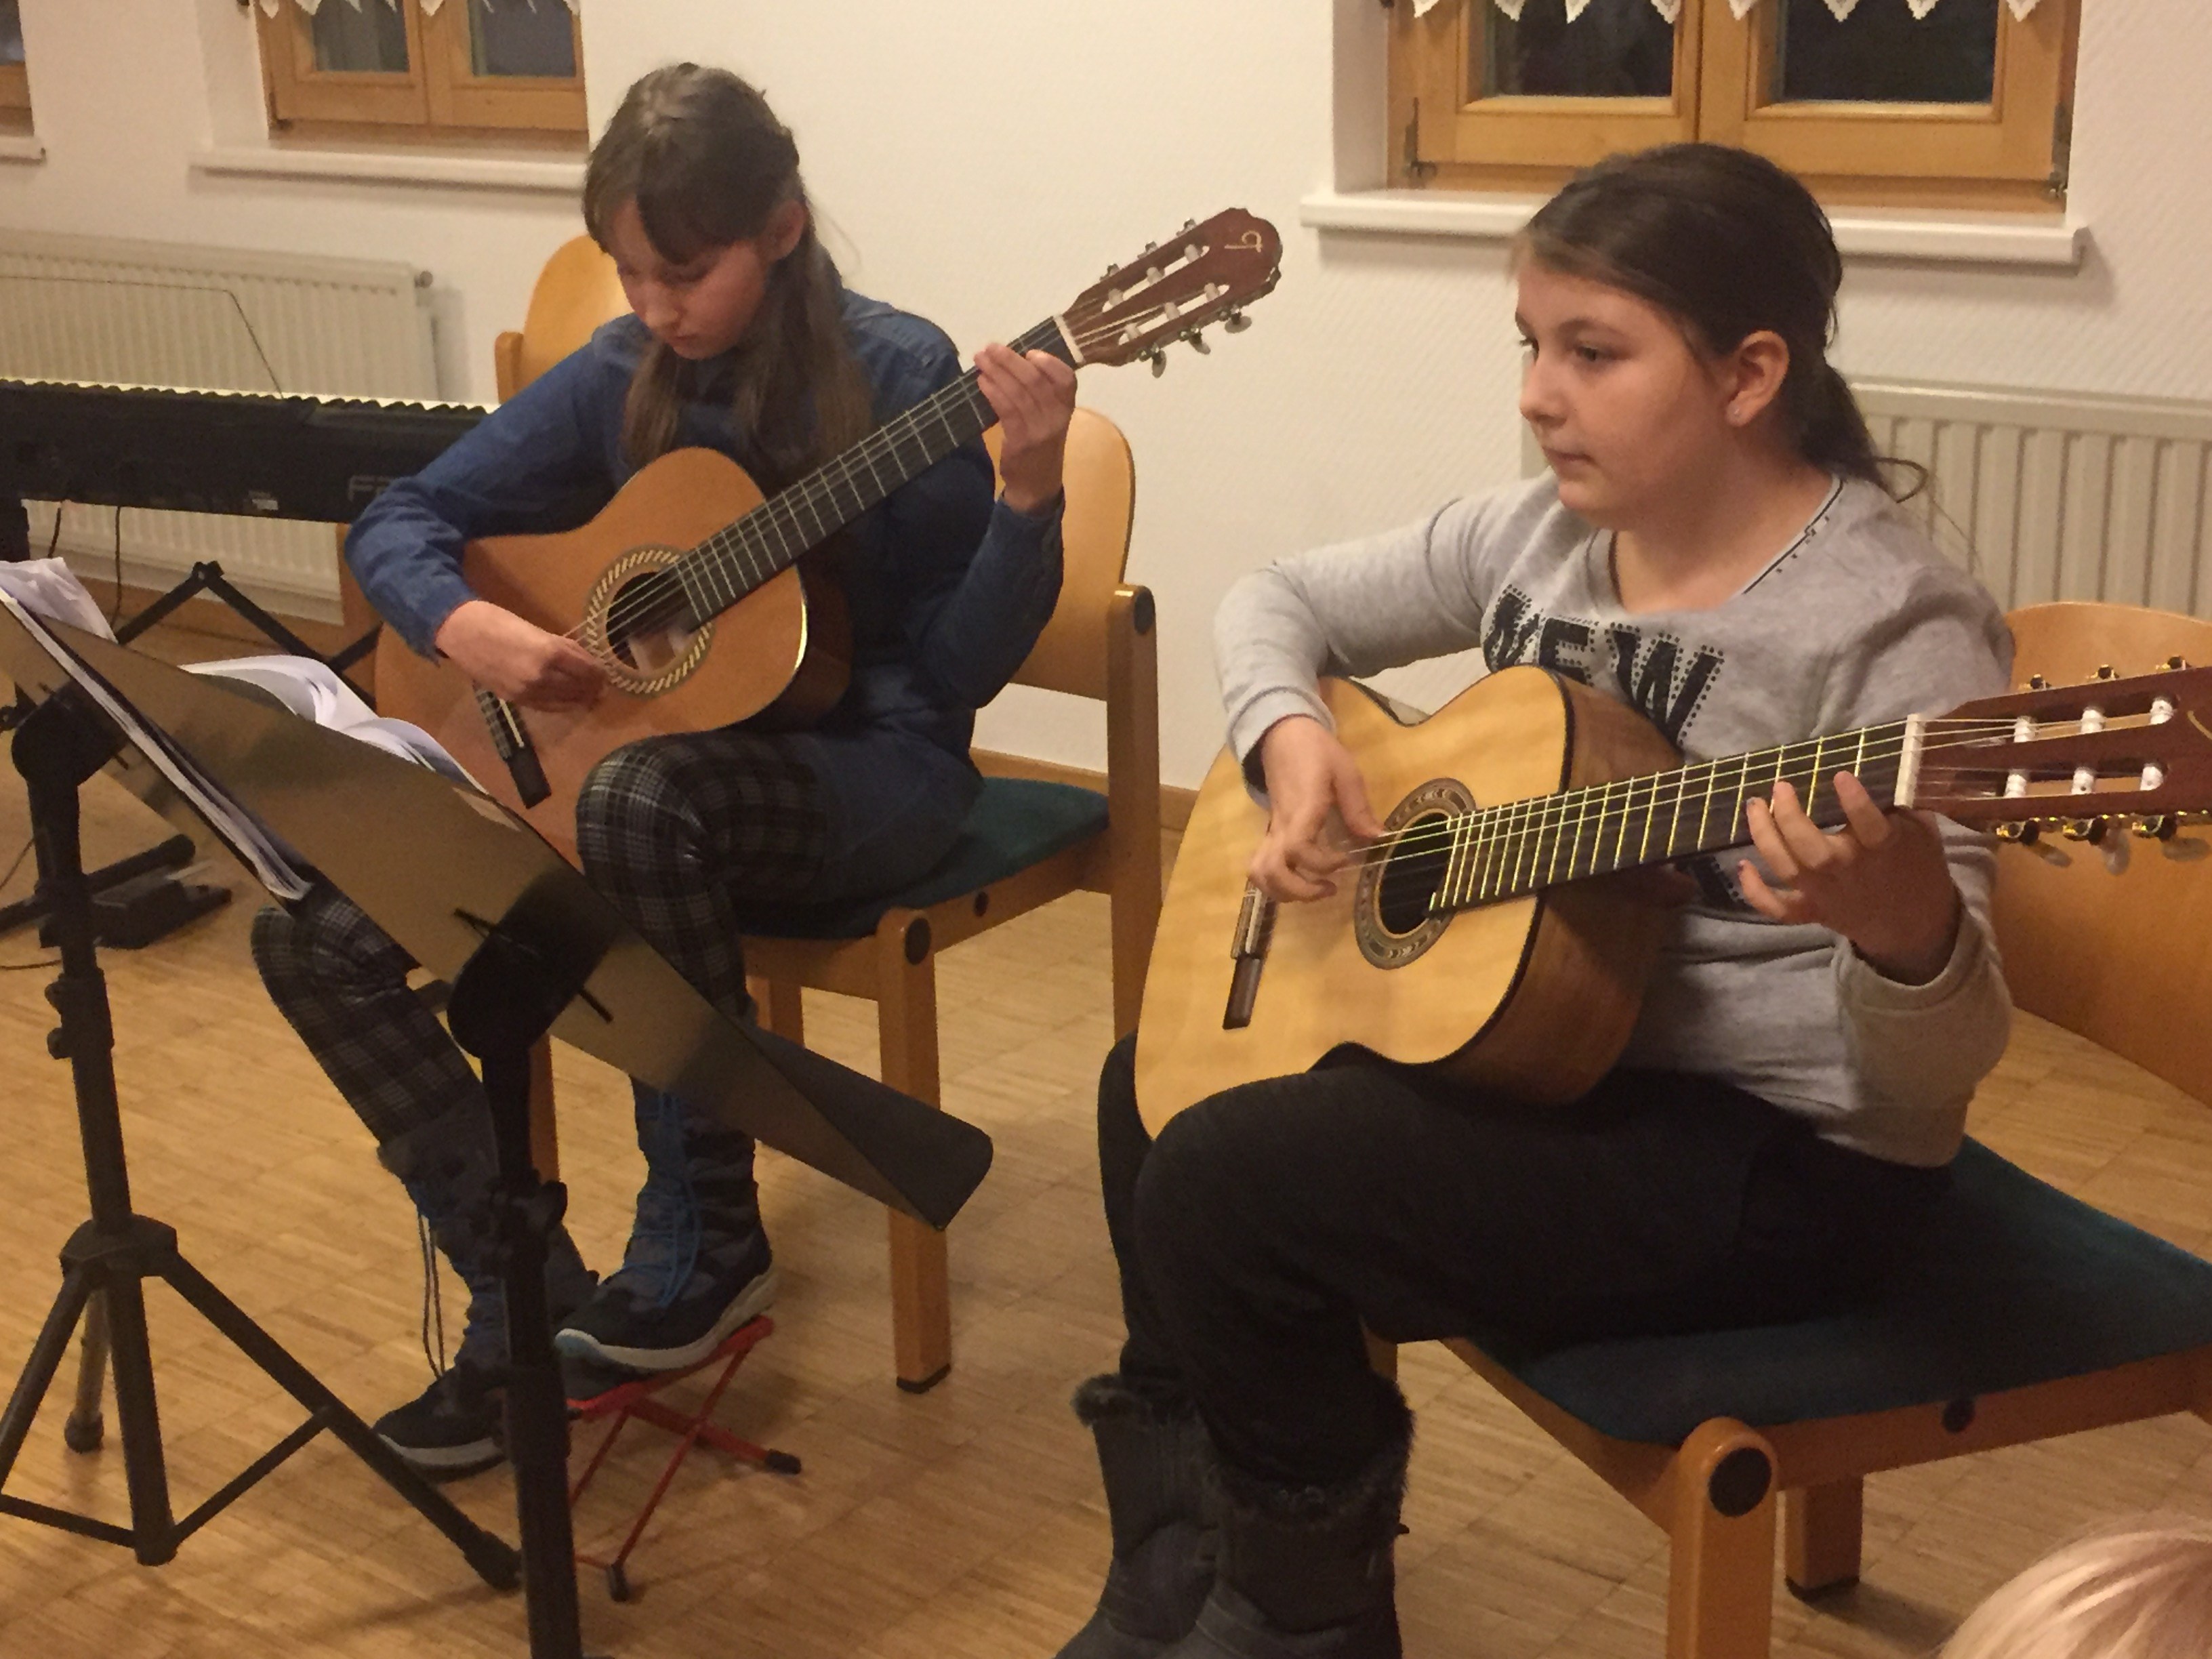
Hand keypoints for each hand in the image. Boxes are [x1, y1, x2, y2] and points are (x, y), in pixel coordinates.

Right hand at [433, 599, 606, 711]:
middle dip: (594, 688)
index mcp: (550, 653)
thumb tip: (585, 660)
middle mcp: (542, 676)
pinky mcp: (515, 699)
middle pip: (580, 688)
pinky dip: (561, 705)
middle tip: (603, 687)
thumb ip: (562, 647)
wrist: (461, 633)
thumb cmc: (498, 622)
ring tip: (591, 696)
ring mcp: (527, 691)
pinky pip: (546, 707)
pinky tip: (569, 701)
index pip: (588, 670)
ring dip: (581, 699)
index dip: (600, 673)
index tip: (606, 673)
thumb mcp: (537, 630)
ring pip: (565, 701)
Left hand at [975, 342, 1076, 515]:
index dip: (1047, 361)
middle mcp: (1057, 417)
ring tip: (980, 359)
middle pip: (1036, 380)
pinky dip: (993, 392)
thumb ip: (1040, 394)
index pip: (1066, 378)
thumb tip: (1012, 362)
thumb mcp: (1049, 419)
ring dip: (997, 372)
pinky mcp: (1022, 442)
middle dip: (1010, 360)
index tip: (1027, 352)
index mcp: (1067, 408)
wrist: (1036, 486)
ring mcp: (1040, 430)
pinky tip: (982, 382)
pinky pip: (1007, 410)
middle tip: (990, 347)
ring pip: (1019, 392)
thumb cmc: (1040, 447)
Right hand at [1250, 716, 1384, 902]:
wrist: (1282, 736)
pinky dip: (1275, 882)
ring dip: (1284, 892)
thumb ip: (1358, 808)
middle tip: (1330, 888)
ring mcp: (1271, 831)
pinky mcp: (1269, 833)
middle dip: (1300, 891)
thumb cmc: (1317, 751)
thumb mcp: (1346, 772)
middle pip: (1272, 871)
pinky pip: (1261, 865)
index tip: (1346, 859)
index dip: (1322, 864)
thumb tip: (1378, 838)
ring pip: (1260, 873)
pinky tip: (1300, 880)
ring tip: (1312, 890)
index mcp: (1302, 808)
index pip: (1299, 848)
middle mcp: (1281, 825)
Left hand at [1739, 773, 1960, 983]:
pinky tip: (1742, 866)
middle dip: (1789, 817)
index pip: (1870, 826)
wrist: (1913, 924)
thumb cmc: (1917, 865)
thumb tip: (1883, 768)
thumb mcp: (1922, 831)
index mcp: (1882, 849)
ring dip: (1764, 837)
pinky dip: (1755, 892)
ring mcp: (1825, 895)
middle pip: (1810, 850)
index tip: (1839, 774)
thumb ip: (1901, 803)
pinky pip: (1778, 909)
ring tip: (1755, 805)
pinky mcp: (1811, 912)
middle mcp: (1847, 872)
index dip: (1855, 802)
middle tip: (1780, 786)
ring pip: (1787, 869)